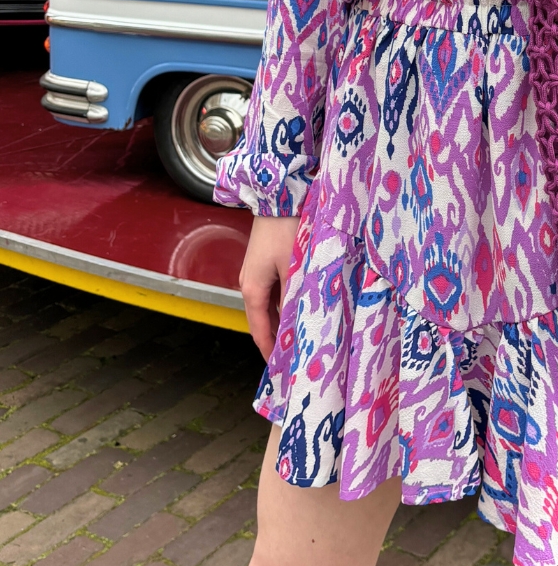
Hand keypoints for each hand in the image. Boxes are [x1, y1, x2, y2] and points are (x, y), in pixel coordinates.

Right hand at [240, 215, 298, 358]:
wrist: (277, 197)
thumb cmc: (285, 229)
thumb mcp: (294, 267)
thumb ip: (296, 296)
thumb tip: (300, 322)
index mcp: (253, 289)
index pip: (259, 330)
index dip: (269, 350)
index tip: (278, 367)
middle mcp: (249, 284)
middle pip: (262, 320)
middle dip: (275, 338)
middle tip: (293, 355)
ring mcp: (256, 273)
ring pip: (268, 306)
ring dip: (280, 320)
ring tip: (297, 335)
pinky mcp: (264, 263)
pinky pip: (272, 292)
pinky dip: (282, 304)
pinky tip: (296, 307)